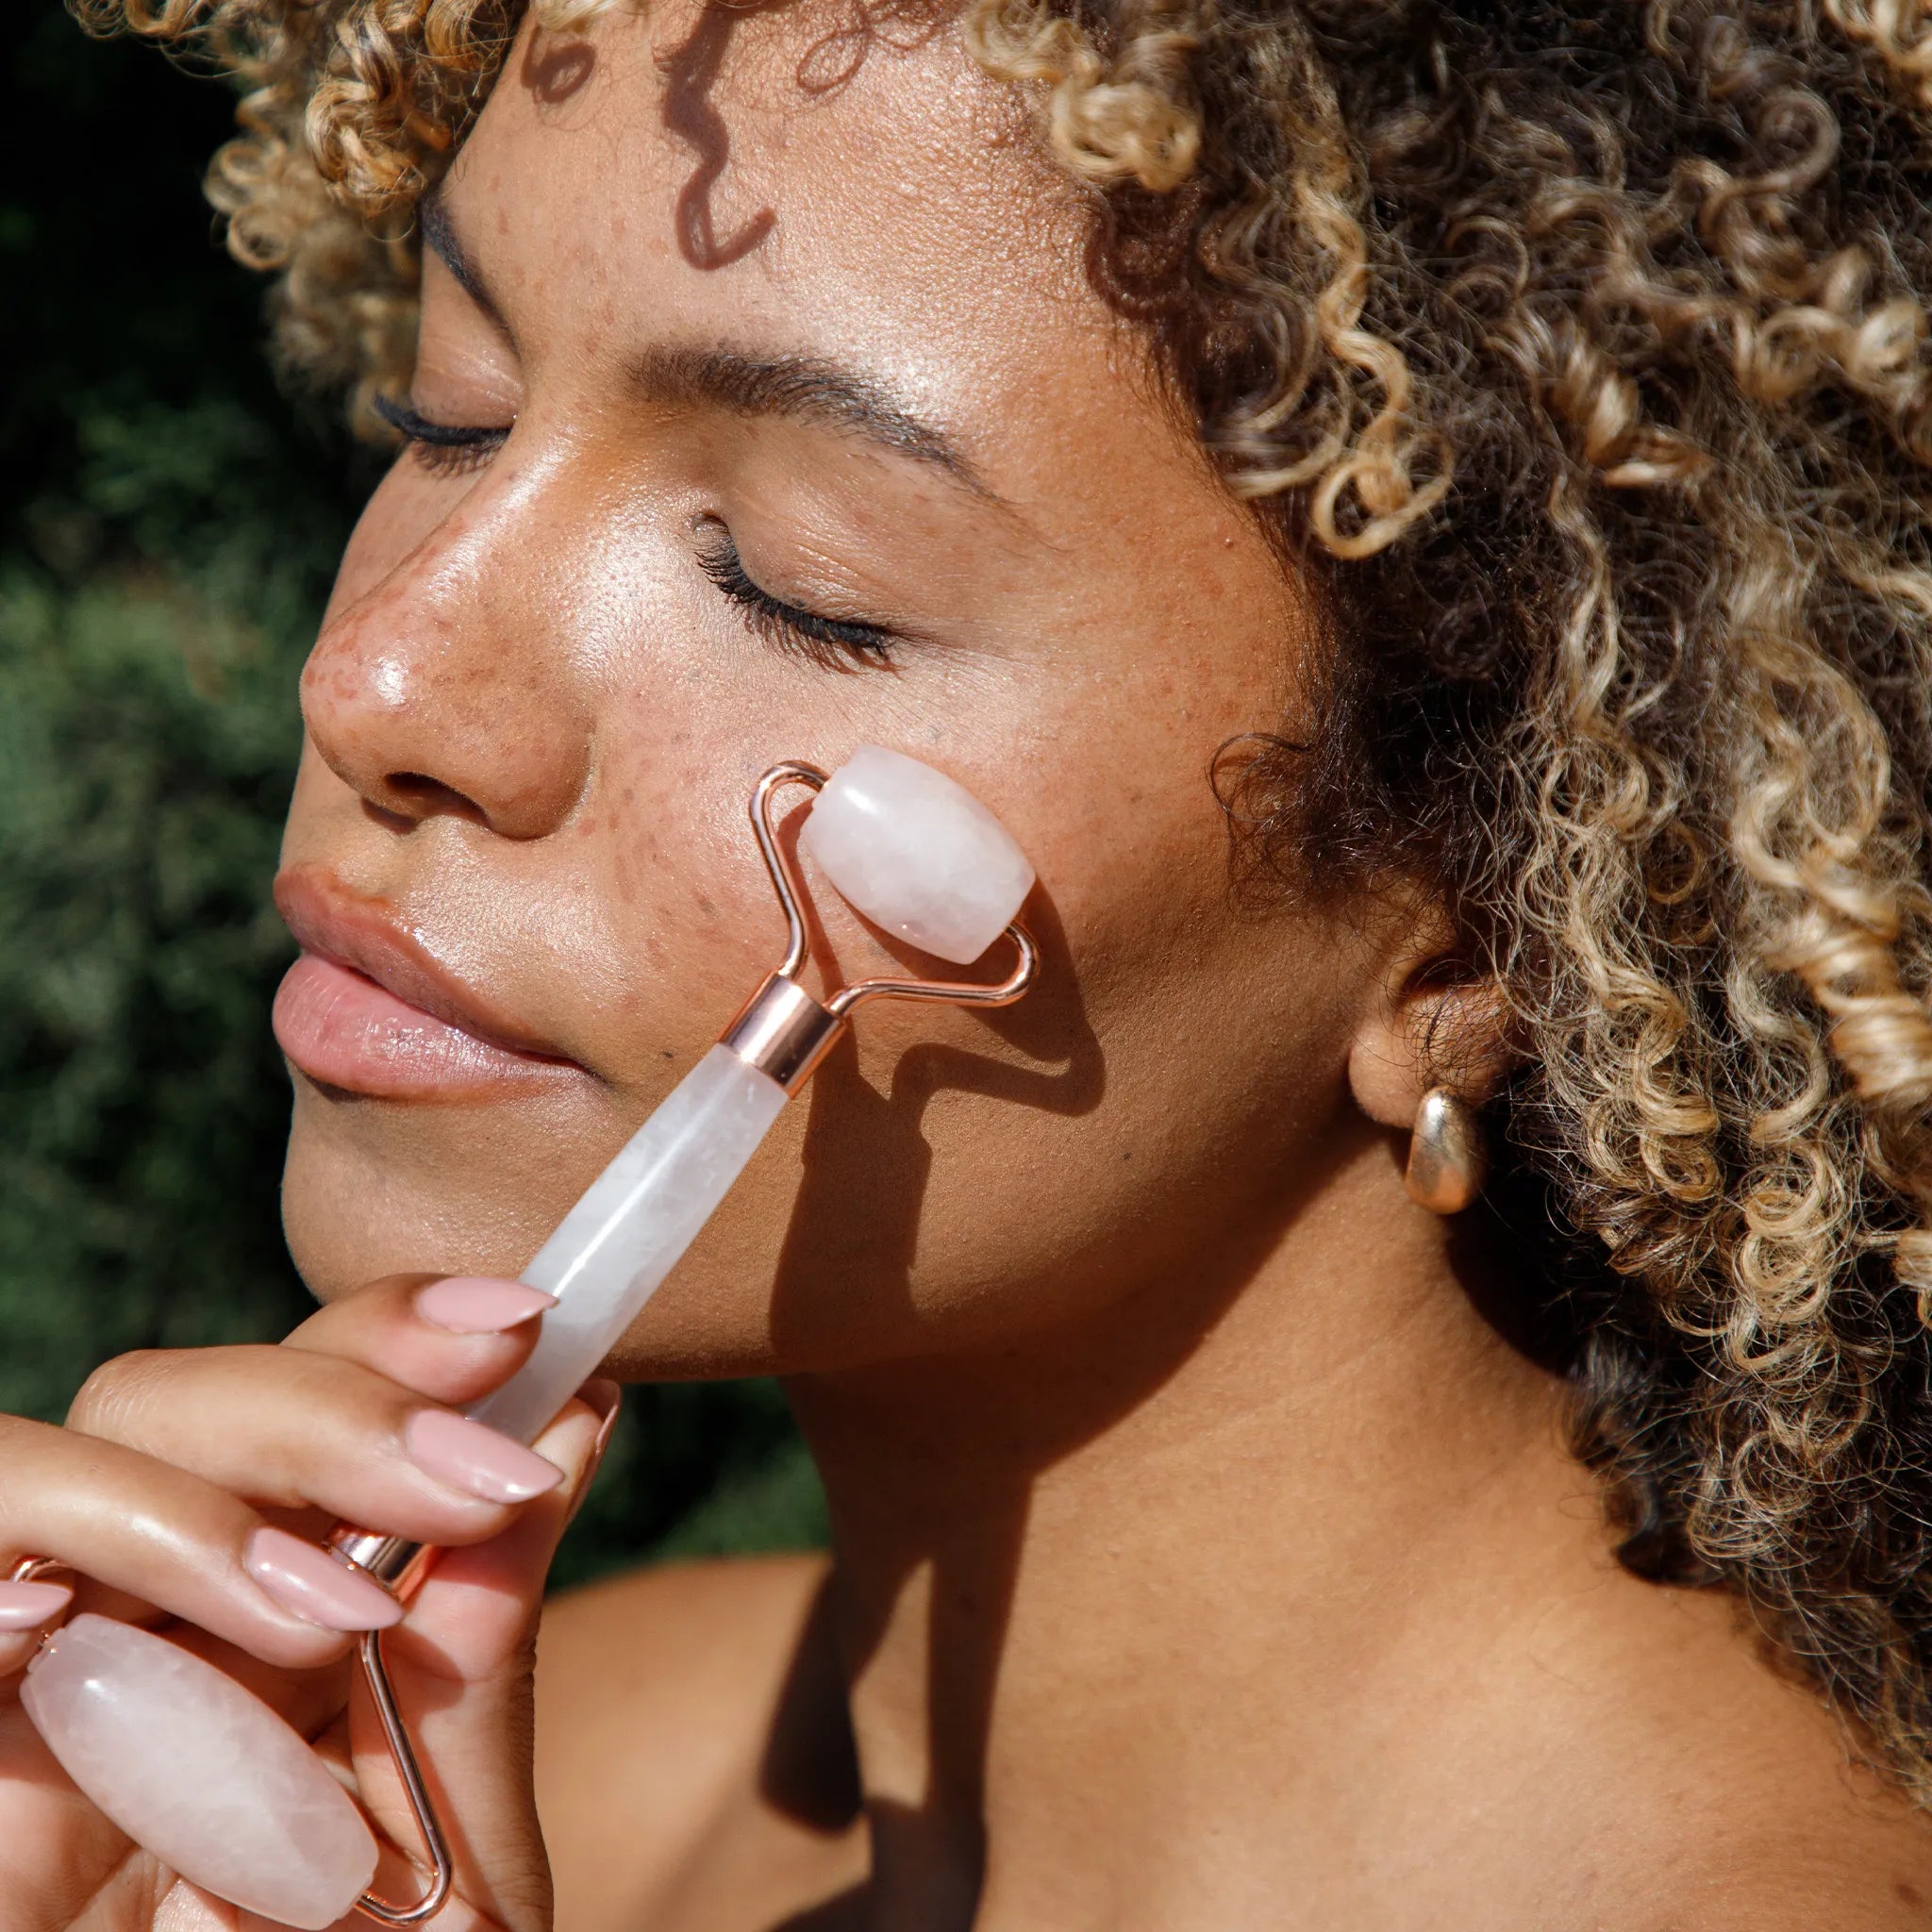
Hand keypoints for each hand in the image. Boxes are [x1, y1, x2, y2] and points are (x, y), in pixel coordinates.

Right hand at [0, 1274, 618, 1930]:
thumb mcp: (447, 1856)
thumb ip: (480, 1652)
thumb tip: (571, 1422)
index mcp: (274, 1620)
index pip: (307, 1400)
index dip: (393, 1333)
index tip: (530, 1327)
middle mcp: (145, 1624)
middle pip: (183, 1397)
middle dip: (333, 1399)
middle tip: (478, 1471)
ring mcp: (31, 1678)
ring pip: (52, 1460)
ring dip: (205, 1504)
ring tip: (338, 1616)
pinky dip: (40, 1584)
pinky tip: (129, 1645)